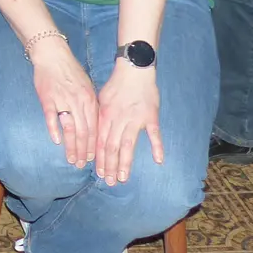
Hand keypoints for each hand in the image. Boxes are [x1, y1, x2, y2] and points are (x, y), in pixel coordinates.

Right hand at [28, 35, 97, 167]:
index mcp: (90, 100)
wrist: (53, 55)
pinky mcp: (48, 98)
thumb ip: (90, 106)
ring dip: (71, 147)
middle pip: (84, 132)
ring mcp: (63, 101)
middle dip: (84, 151)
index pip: (95, 128)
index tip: (93, 159)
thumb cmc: (70, 71)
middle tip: (82, 165)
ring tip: (71, 159)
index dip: (94, 146)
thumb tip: (94, 125)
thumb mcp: (87, 87)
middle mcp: (79, 102)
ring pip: (70, 129)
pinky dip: (54, 130)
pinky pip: (52, 117)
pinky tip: (56, 141)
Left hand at [94, 62, 162, 185]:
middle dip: (110, 166)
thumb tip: (94, 133)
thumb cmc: (116, 84)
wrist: (134, 69)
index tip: (99, 173)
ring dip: (125, 163)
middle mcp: (119, 120)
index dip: (100, 159)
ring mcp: (136, 120)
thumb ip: (99, 117)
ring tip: (123, 178)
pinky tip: (158, 160)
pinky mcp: (151, 116)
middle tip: (110, 182)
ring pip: (128, 145)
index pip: (101, 142)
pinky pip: (154, 134)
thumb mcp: (101, 99)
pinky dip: (157, 147)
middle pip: (113, 147)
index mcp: (106, 116)